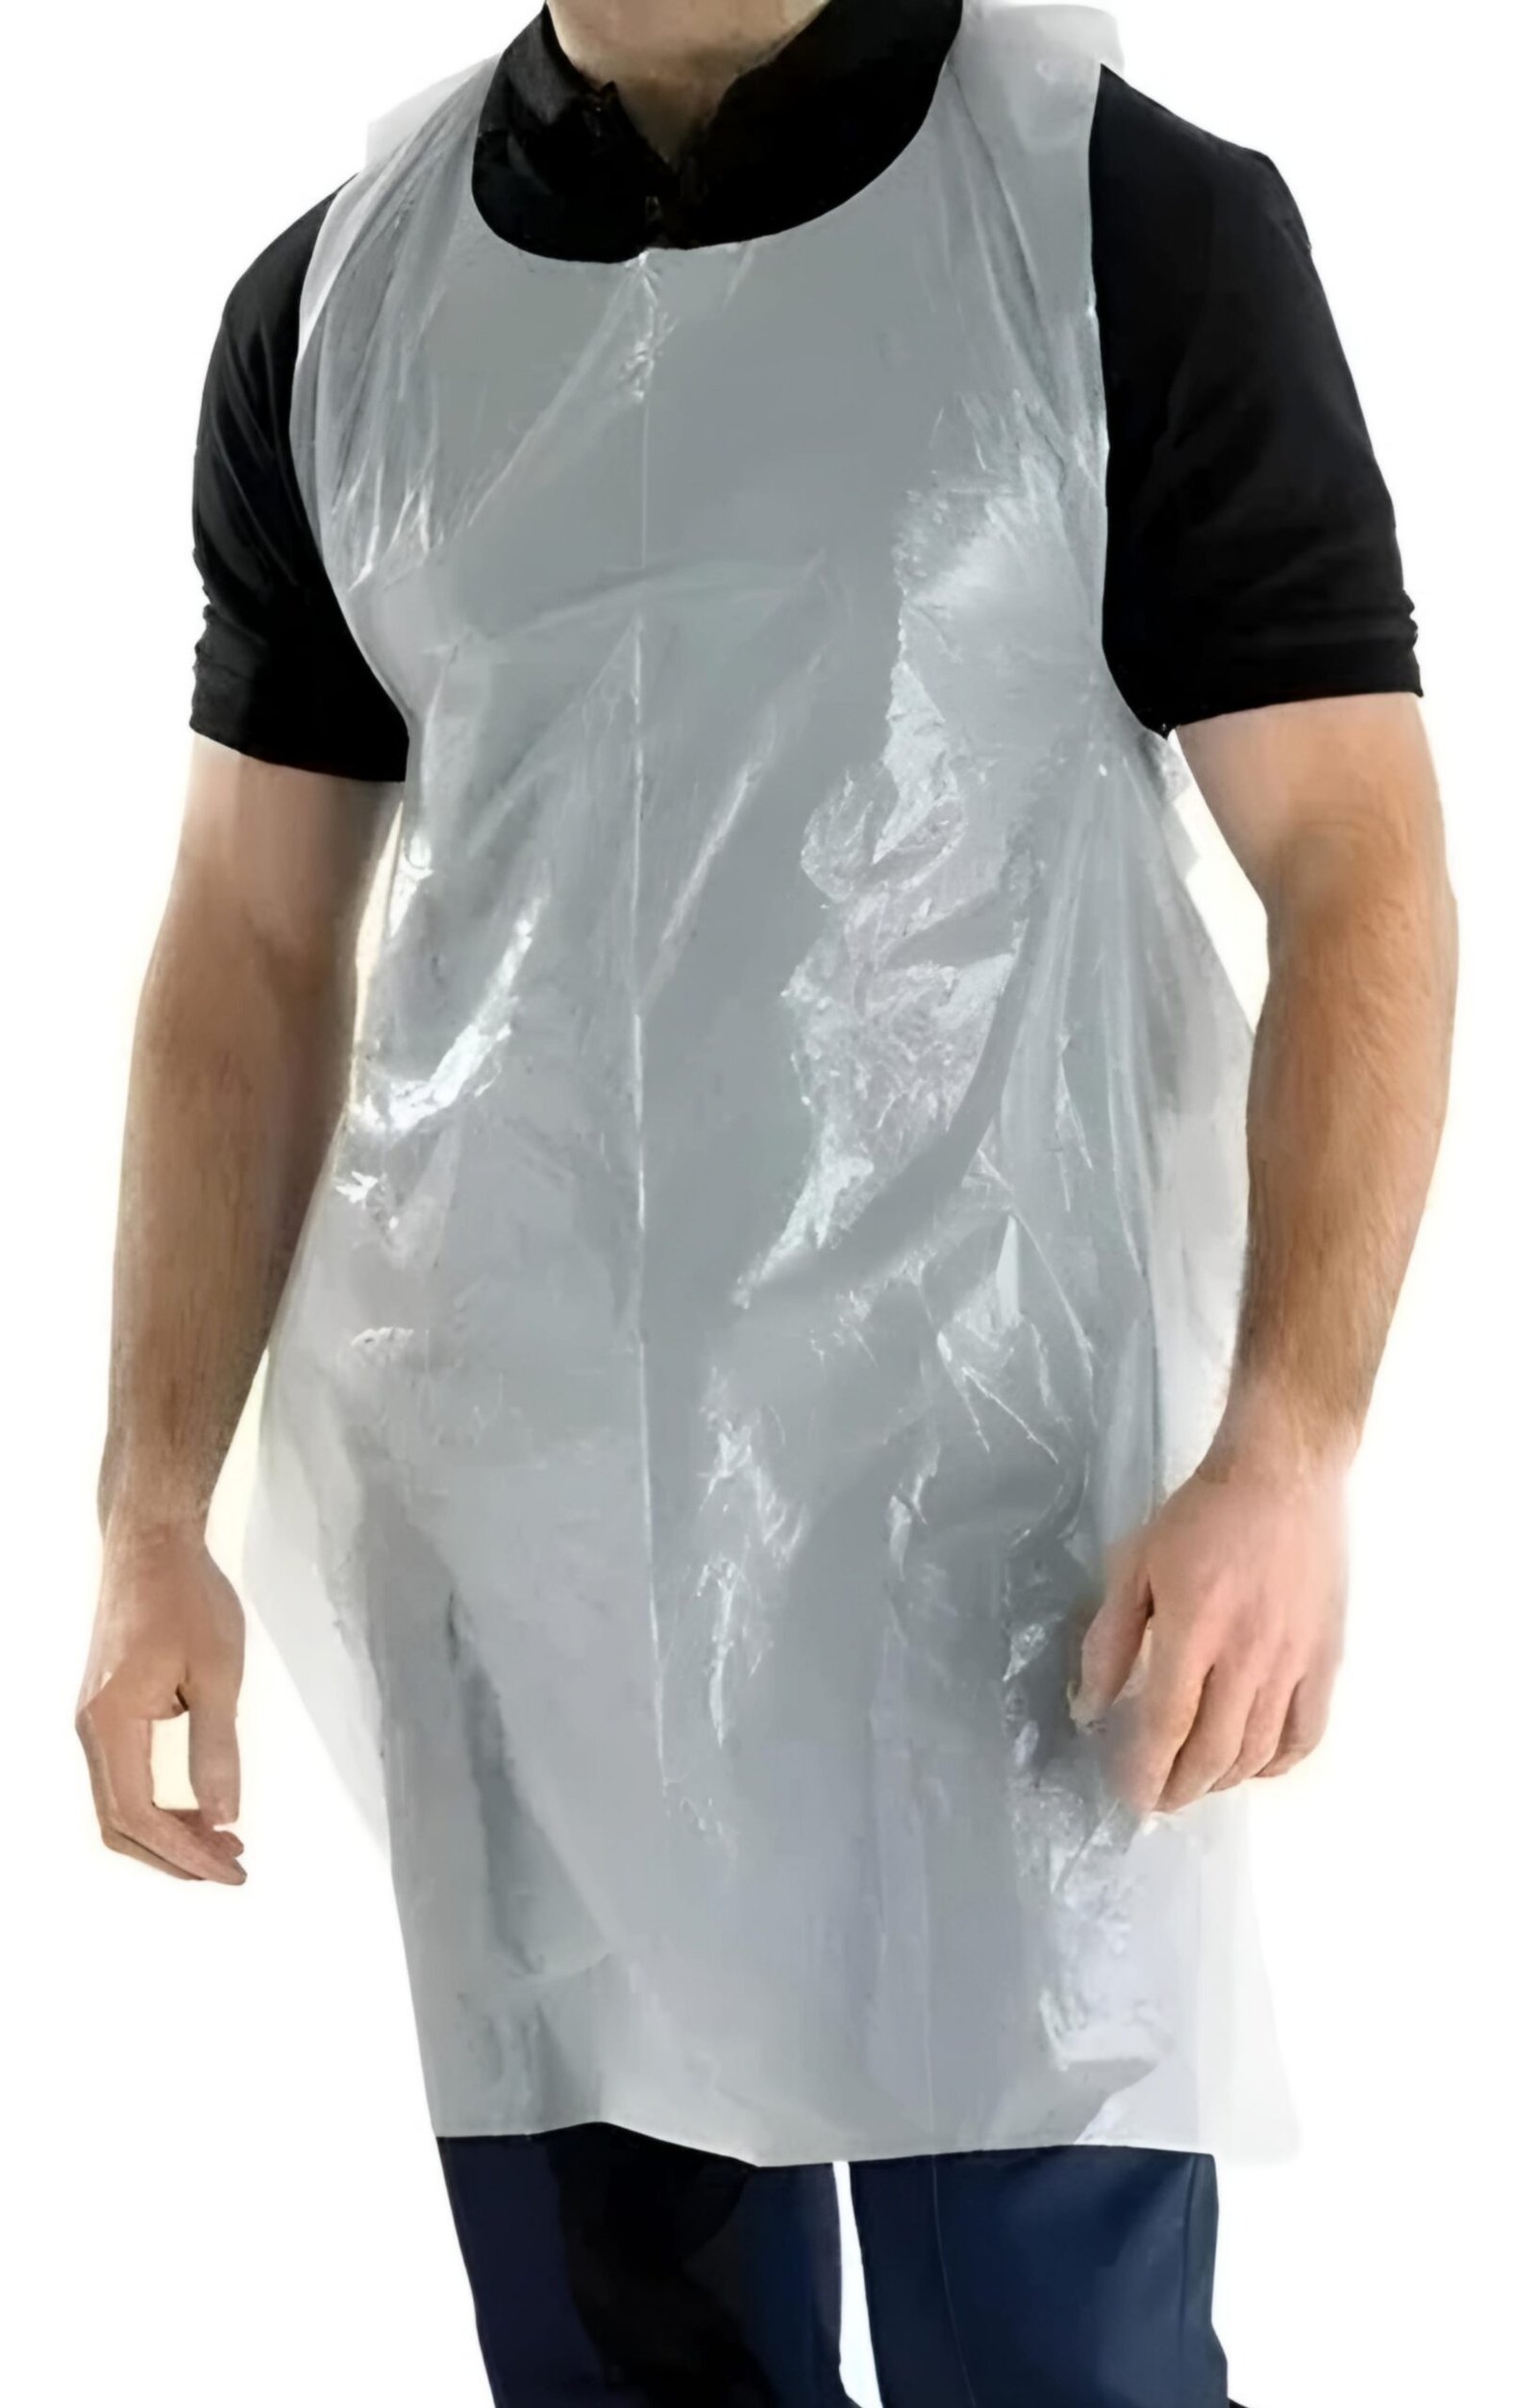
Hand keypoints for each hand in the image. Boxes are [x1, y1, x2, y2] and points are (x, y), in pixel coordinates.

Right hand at [76, 1522, 246, 1883]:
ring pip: (118, 1805)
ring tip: (223, 1841)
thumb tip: (223, 1818)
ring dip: (167, 1833)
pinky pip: (122, 1777)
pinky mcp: (106, 1709)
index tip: (231, 1868)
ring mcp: (93, 1720)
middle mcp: (90, 1728)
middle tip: (232, 1866)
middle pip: (119, 1824)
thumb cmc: (187, 1598)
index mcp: (111, 1722)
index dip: (185, 1853)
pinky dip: (157, 1804)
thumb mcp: (216, 1673)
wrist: (151, 1543)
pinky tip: (199, 1805)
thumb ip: (216, 1749)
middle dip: (175, 1856)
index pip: (139, 1815)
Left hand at [1071, 1439, 1348, 1816]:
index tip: (1130, 1795)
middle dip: (1180, 1787)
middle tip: (1159, 1799)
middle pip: (1213, 1751)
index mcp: (1194, 1630)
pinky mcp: (1327, 1657)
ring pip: (1259, 1750)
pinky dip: (1279, 1762)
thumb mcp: (1135, 1565)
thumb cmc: (1201, 1515)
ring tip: (1196, 1783)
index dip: (1144, 1770)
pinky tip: (1255, 1766)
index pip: (1166, 1724)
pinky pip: (1307, 1731)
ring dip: (1223, 1780)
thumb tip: (1090, 1706)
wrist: (1284, 1476)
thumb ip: (1110, 1640)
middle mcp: (1248, 1656)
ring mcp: (1294, 1661)